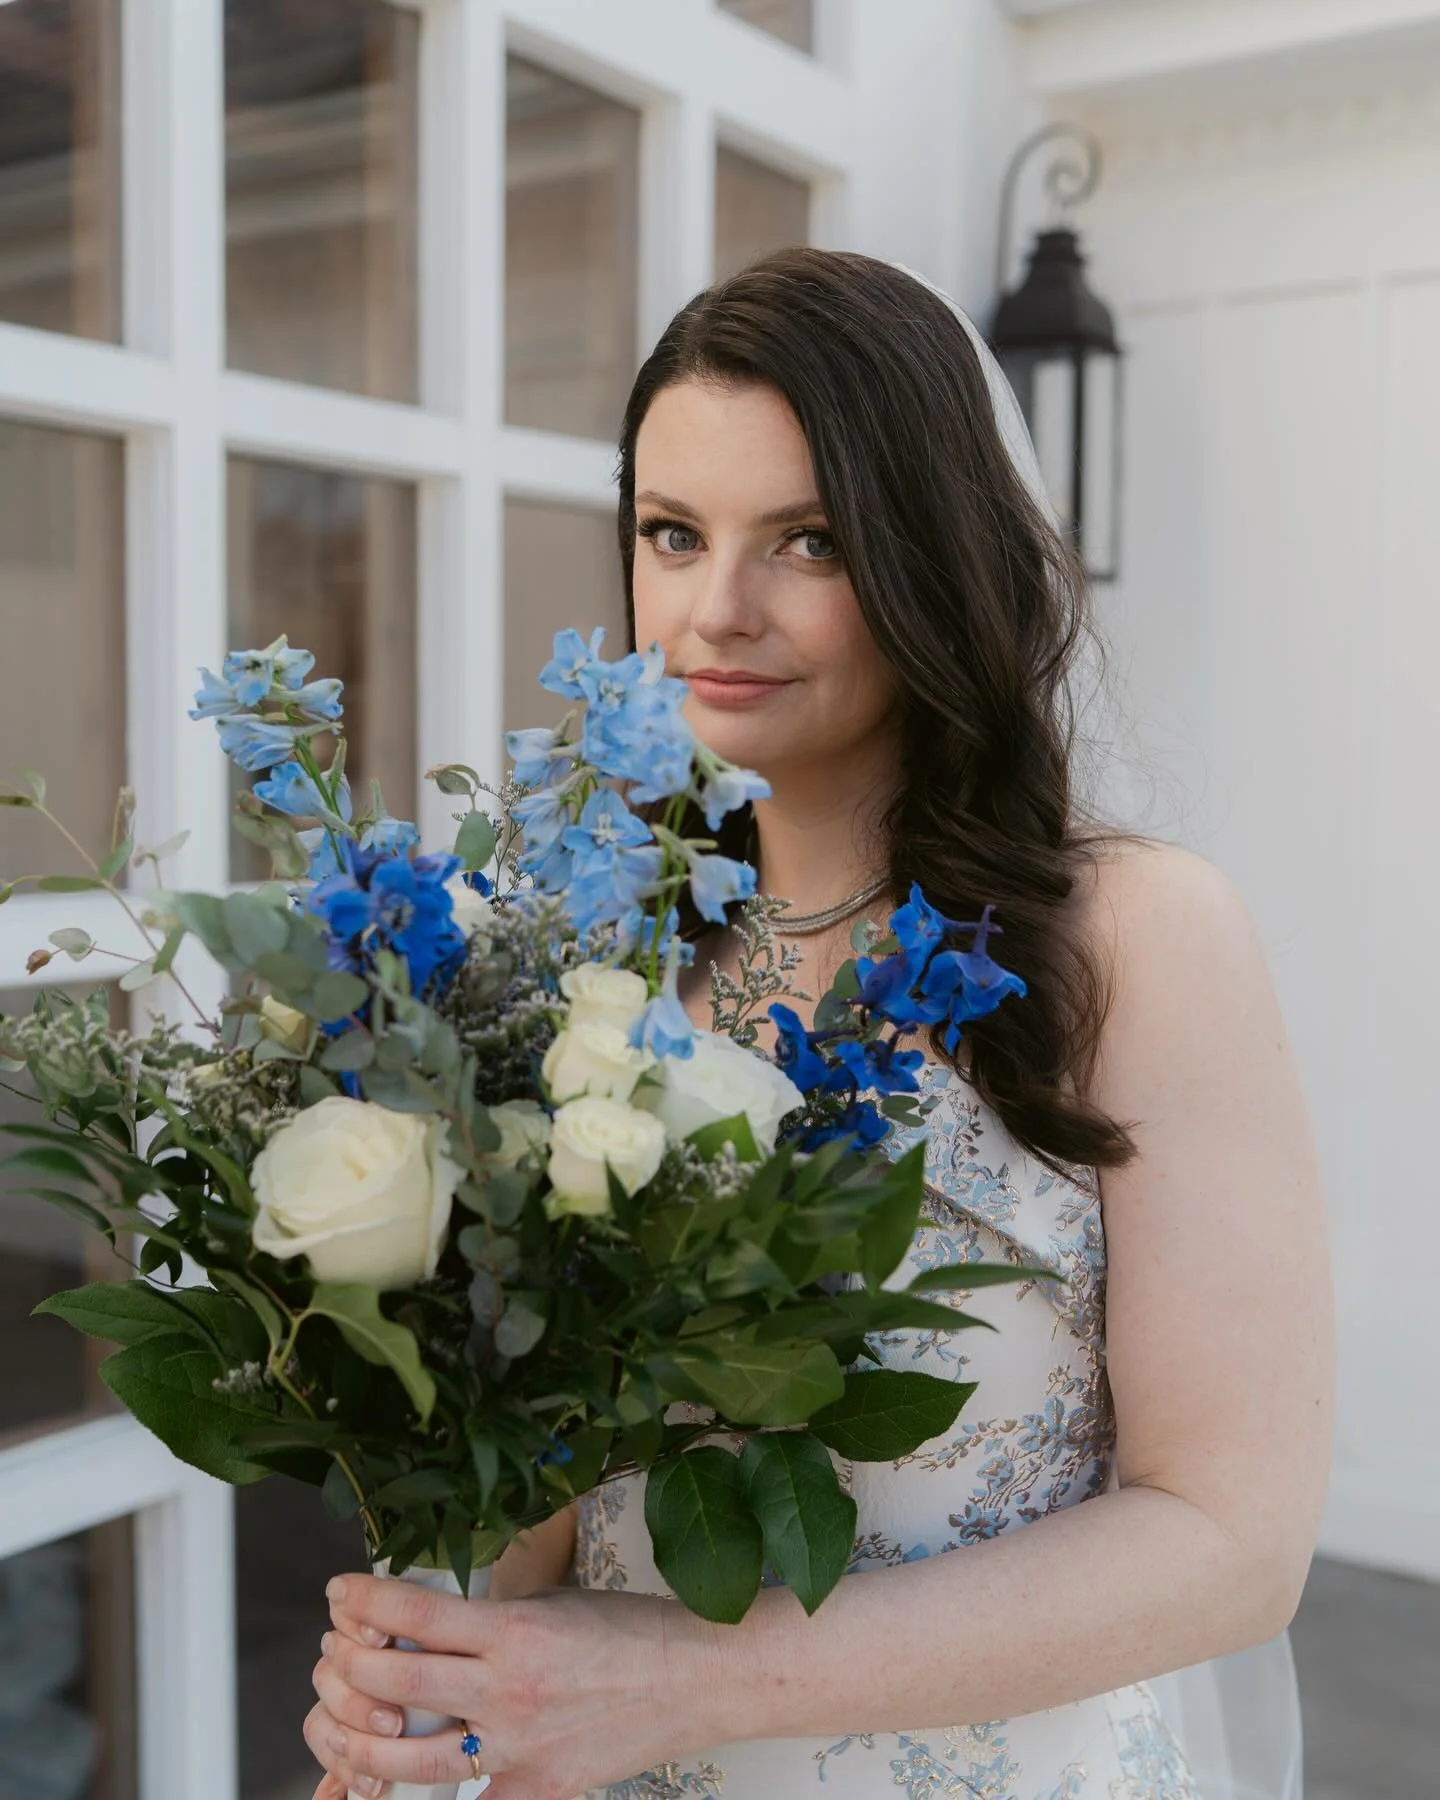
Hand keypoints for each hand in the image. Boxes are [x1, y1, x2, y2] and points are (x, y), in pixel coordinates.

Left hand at [305, 1571, 711, 1799]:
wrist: (694, 1677)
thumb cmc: (630, 1631)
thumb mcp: (551, 1603)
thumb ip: (488, 1622)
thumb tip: (426, 1626)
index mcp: (514, 1629)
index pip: (416, 1610)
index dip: (365, 1598)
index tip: (340, 1589)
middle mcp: (509, 1690)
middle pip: (398, 1678)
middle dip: (350, 1662)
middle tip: (335, 1651)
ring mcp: (519, 1747)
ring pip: (409, 1754)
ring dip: (362, 1735)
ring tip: (345, 1717)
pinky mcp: (537, 1789)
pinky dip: (429, 1795)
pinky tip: (392, 1783)